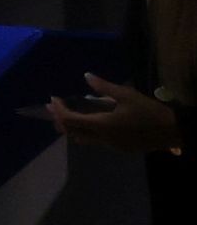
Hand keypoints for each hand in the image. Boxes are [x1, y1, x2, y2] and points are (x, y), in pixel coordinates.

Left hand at [51, 74, 184, 153]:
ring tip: (66, 116)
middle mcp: (103, 139)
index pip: (71, 120)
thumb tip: (87, 75)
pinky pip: (96, 141)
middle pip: (73, 132)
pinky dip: (86, 132)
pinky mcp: (119, 148)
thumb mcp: (127, 95)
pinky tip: (89, 123)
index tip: (53, 100)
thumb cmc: (149, 111)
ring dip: (72, 128)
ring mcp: (111, 146)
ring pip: (84, 139)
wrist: (172, 131)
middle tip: (53, 109)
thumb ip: (104, 87)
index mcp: (102, 125)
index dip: (59, 110)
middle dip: (60, 121)